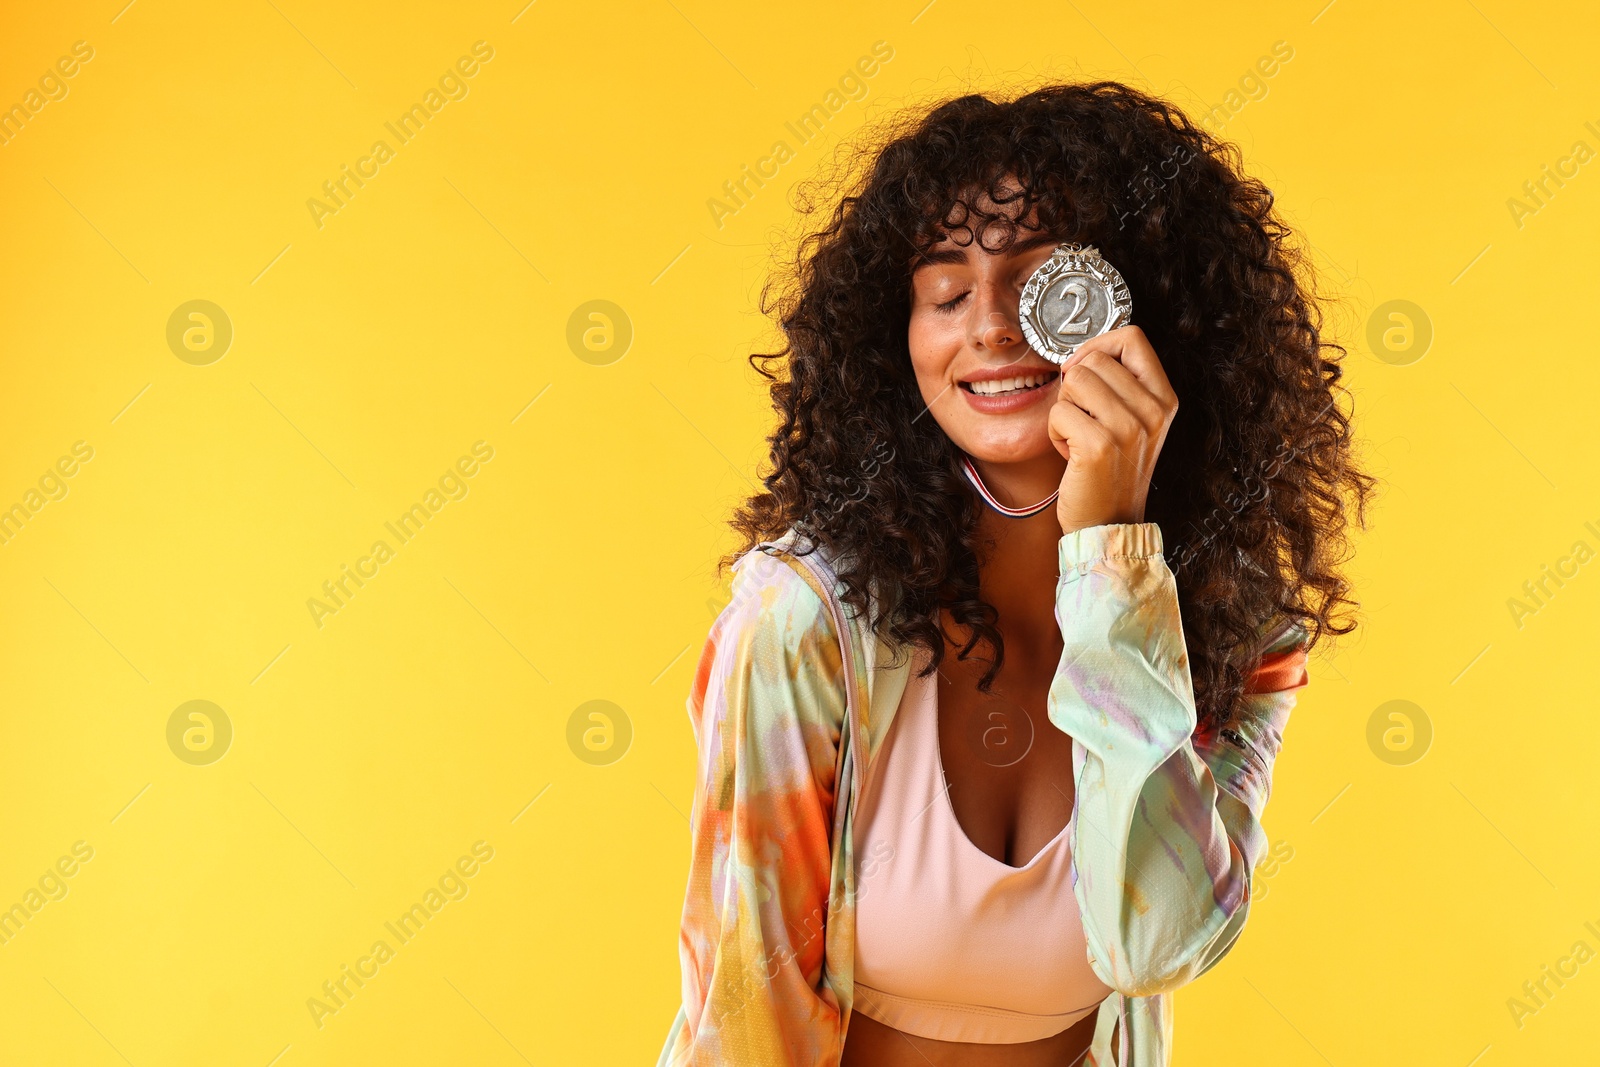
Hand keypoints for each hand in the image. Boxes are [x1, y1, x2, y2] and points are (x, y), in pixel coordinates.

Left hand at [1047, 326, 1177, 534]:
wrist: (1109, 523)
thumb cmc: (1112, 470)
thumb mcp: (1134, 422)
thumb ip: (1120, 383)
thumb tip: (1082, 354)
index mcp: (1164, 399)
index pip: (1132, 337)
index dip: (1099, 346)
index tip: (1085, 370)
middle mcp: (1153, 411)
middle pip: (1094, 359)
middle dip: (1076, 386)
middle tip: (1084, 420)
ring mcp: (1128, 428)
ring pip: (1074, 380)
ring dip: (1065, 409)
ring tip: (1079, 437)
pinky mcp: (1099, 446)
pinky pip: (1058, 411)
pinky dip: (1055, 432)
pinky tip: (1072, 454)